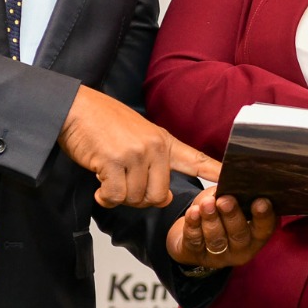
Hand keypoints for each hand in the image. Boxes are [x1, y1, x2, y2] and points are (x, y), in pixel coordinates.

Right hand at [58, 85, 222, 207]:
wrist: (74, 108)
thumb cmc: (102, 124)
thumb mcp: (138, 137)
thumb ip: (154, 166)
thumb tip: (161, 199)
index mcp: (164, 141)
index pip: (196, 160)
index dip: (216, 172)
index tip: (233, 180)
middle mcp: (154, 147)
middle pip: (158, 195)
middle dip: (138, 199)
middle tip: (121, 185)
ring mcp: (136, 154)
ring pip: (136, 198)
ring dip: (118, 197)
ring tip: (108, 178)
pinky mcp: (114, 161)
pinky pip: (116, 196)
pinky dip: (105, 197)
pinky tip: (99, 186)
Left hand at [167, 189, 275, 267]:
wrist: (195, 230)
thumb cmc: (219, 211)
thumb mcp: (232, 199)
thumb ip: (237, 193)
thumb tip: (238, 176)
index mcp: (256, 234)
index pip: (265, 227)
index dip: (263, 216)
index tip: (260, 201)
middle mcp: (241, 248)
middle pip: (239, 235)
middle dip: (232, 216)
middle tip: (225, 200)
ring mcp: (219, 255)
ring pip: (216, 239)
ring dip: (211, 219)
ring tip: (207, 203)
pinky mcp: (197, 255)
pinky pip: (195, 240)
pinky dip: (193, 225)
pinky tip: (193, 212)